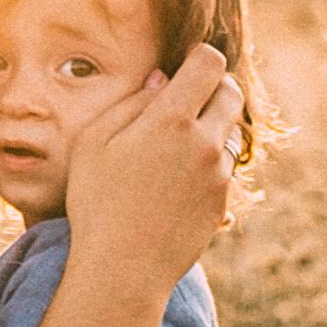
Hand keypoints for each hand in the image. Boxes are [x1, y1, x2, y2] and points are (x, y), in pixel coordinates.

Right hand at [62, 44, 244, 288]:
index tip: (186, 65)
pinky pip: (224, 167)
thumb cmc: (97, 202)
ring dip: (213, 126)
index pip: (210, 64)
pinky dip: (209, 162)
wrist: (123, 269)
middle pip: (230, 92)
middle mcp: (205, 142)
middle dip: (213, 87)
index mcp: (172, 120)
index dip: (199, 57)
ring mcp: (218, 174)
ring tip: (177, 143)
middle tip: (186, 99)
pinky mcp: (222, 200)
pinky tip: (176, 181)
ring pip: (230, 130)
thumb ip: (132, 102)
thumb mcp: (95, 143)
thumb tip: (163, 78)